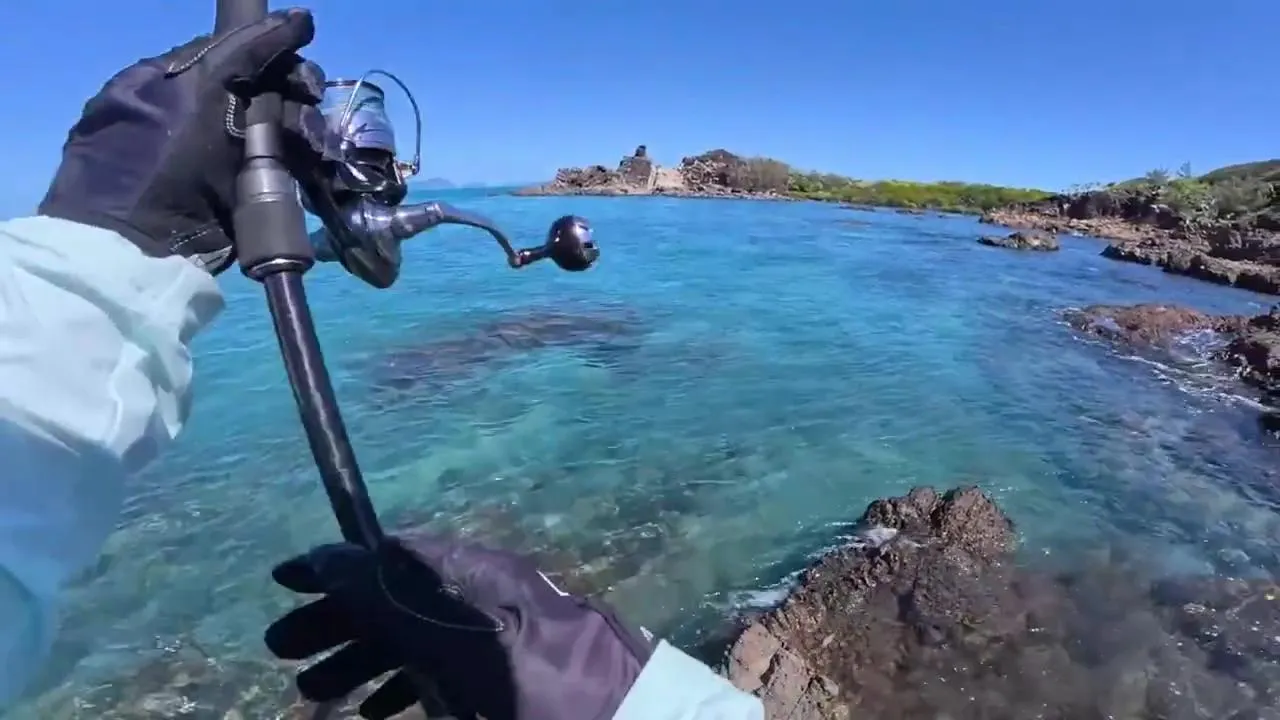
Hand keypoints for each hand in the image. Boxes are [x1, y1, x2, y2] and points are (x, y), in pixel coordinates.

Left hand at [38, 9, 333, 274]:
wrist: (142, 243)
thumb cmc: (160, 156)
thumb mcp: (198, 88)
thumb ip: (246, 48)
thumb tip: (302, 17)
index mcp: (177, 83)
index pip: (242, 55)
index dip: (276, 57)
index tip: (297, 71)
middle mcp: (203, 116)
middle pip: (269, 91)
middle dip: (295, 94)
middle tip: (307, 105)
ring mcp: (227, 158)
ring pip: (285, 129)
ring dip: (305, 131)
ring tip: (310, 146)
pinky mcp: (248, 195)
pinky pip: (289, 168)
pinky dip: (305, 165)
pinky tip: (313, 165)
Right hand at [265, 533, 655, 719]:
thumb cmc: (546, 686)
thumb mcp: (468, 644)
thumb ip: (400, 602)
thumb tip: (332, 559)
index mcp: (479, 580)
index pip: (392, 556)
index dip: (336, 566)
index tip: (283, 578)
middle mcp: (486, 602)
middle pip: (396, 601)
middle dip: (337, 623)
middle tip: (281, 649)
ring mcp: (499, 646)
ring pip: (415, 644)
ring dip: (361, 663)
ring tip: (311, 693)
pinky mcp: (509, 685)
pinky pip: (445, 676)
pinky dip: (404, 689)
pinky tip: (371, 713)